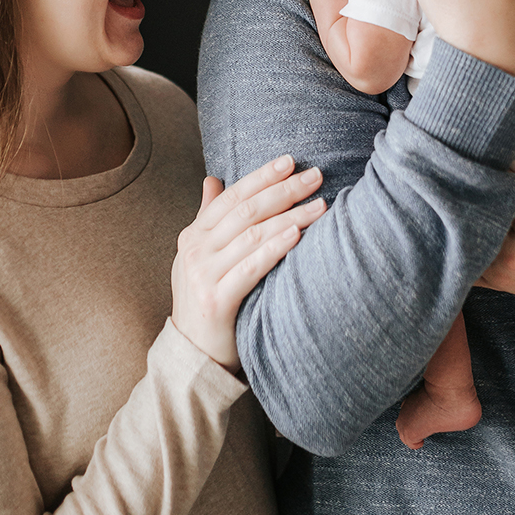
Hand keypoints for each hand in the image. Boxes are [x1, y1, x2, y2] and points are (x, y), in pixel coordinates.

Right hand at [171, 155, 324, 371]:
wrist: (192, 353)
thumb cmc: (206, 300)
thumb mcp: (199, 256)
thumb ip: (208, 217)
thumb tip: (213, 179)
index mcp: (193, 235)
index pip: (232, 195)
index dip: (262, 176)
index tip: (291, 161)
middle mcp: (195, 250)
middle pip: (246, 211)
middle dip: (284, 190)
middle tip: (316, 176)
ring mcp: (203, 275)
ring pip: (253, 235)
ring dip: (291, 216)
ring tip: (321, 206)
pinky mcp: (217, 300)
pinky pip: (251, 267)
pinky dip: (276, 248)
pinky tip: (298, 235)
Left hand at [478, 139, 514, 301]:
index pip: (495, 184)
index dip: (489, 162)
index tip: (492, 148)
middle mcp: (513, 252)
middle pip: (473, 208)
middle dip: (469, 183)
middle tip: (473, 163)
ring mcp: (499, 271)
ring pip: (462, 232)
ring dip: (462, 208)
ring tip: (466, 186)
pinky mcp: (492, 280)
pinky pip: (462, 256)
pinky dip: (459, 235)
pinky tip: (466, 214)